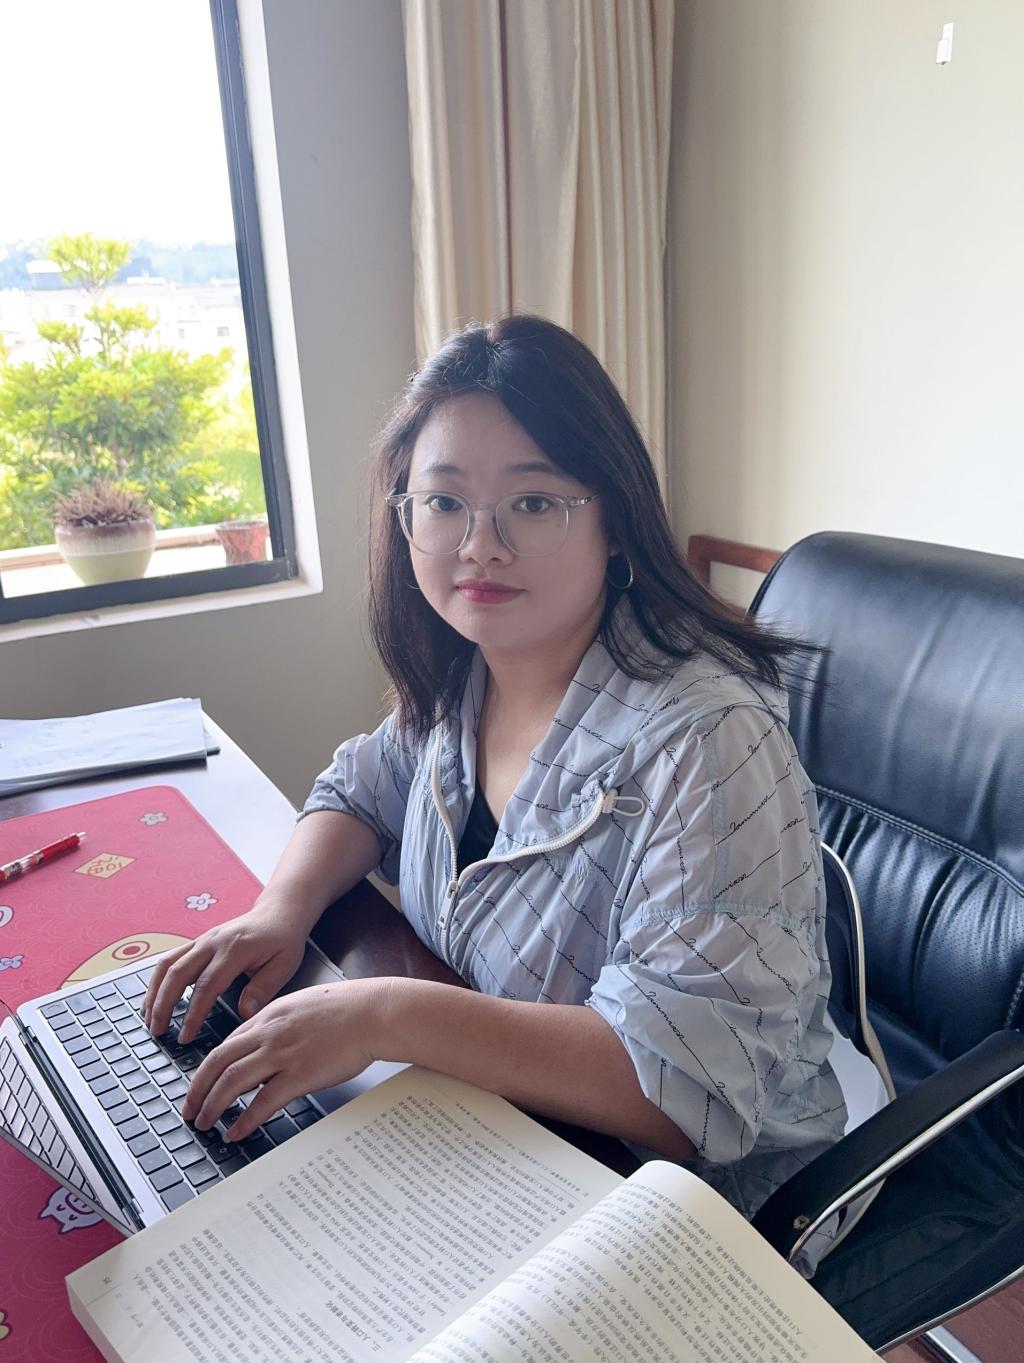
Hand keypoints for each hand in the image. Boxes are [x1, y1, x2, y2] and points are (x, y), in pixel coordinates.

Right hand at [142, 900, 306, 1042]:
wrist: (279, 912)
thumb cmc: (283, 939)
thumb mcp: (283, 965)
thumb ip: (263, 989)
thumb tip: (244, 1015)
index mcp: (235, 949)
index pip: (207, 986)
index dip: (193, 1013)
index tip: (185, 1036)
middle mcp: (213, 942)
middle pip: (178, 974)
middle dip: (163, 1005)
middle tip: (157, 1032)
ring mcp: (202, 939)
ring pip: (168, 965)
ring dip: (154, 992)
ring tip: (149, 1019)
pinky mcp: (198, 941)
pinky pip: (170, 959)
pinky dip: (158, 980)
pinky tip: (154, 998)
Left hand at [180, 978, 388, 1138]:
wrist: (373, 1012)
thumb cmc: (347, 1008)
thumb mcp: (303, 1004)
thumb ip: (279, 1022)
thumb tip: (265, 1039)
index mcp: (269, 1015)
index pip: (226, 1044)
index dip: (207, 1069)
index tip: (200, 1084)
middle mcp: (268, 1034)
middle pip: (217, 1063)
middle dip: (197, 1090)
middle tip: (190, 1109)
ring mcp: (282, 1055)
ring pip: (231, 1082)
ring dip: (212, 1106)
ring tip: (205, 1123)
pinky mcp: (299, 1075)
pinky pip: (261, 1102)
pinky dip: (243, 1120)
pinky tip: (236, 1131)